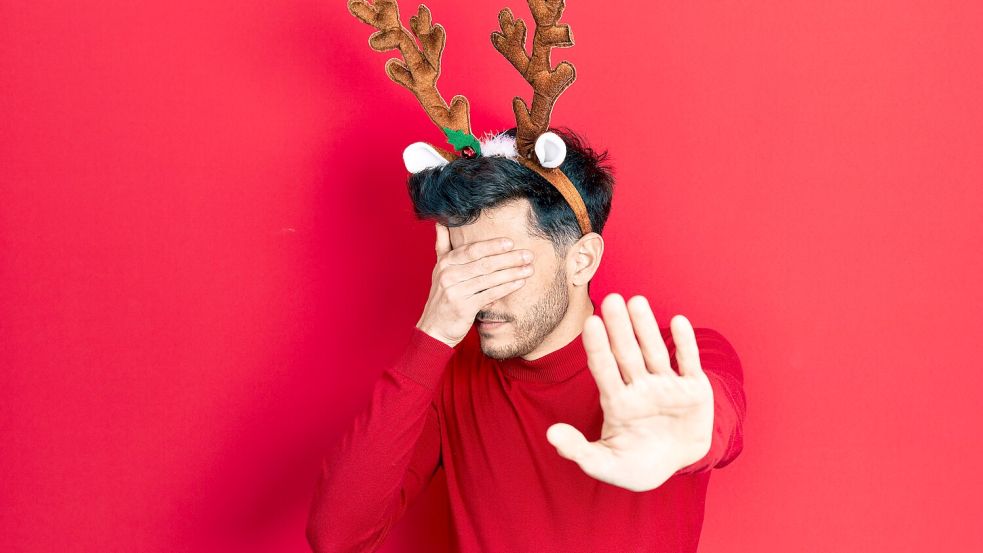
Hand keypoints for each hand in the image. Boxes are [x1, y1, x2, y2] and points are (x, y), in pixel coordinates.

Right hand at [416, 222, 534, 347]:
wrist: (434, 329)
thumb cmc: (442, 298)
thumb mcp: (439, 270)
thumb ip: (442, 246)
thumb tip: (440, 223)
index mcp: (445, 263)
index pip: (472, 250)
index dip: (492, 246)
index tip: (511, 243)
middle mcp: (448, 274)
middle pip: (484, 263)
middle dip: (508, 258)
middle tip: (528, 254)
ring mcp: (455, 291)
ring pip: (489, 278)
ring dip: (512, 272)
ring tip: (529, 268)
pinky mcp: (464, 307)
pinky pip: (490, 294)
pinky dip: (506, 287)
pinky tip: (520, 283)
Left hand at [546, 293, 713, 491]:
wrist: (678, 465)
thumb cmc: (638, 464)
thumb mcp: (606, 465)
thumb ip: (578, 450)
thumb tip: (551, 435)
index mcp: (617, 402)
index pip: (603, 369)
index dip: (597, 347)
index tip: (590, 322)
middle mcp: (640, 387)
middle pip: (627, 353)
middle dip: (619, 327)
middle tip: (611, 298)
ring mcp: (667, 386)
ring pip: (655, 351)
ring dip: (647, 328)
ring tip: (637, 301)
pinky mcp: (694, 390)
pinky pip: (689, 363)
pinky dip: (685, 343)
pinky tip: (678, 321)